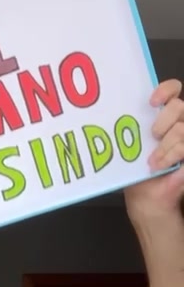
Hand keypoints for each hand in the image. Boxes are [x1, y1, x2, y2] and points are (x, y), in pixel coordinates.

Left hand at [125, 77, 183, 217]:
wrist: (147, 197)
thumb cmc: (139, 171)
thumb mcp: (132, 146)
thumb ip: (132, 127)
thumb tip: (111, 110)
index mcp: (165, 116)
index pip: (173, 89)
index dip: (165, 90)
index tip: (151, 102)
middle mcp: (180, 123)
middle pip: (179, 106)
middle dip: (163, 121)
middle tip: (152, 136)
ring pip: (181, 129)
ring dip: (164, 147)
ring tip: (152, 162)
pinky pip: (183, 147)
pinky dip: (171, 156)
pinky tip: (159, 165)